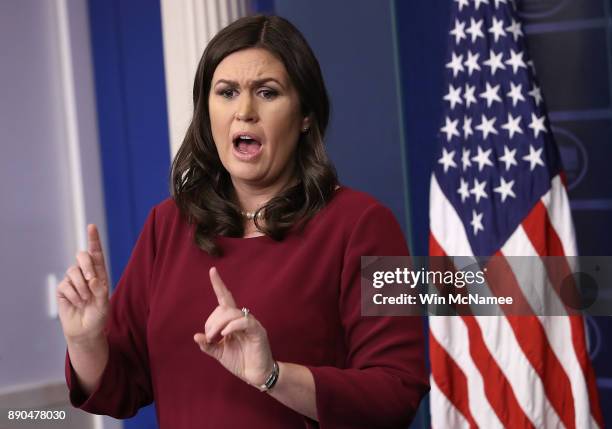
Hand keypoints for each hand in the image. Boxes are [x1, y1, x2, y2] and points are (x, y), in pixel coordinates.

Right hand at [57, 224, 109, 344]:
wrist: (86, 331)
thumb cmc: (99, 316)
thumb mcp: (104, 304)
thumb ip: (101, 290)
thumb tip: (91, 278)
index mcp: (100, 273)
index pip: (96, 253)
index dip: (93, 239)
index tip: (91, 226)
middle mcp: (86, 274)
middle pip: (82, 256)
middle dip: (86, 265)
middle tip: (91, 280)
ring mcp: (73, 281)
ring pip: (73, 271)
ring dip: (80, 287)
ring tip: (85, 300)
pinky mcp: (62, 289)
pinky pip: (65, 285)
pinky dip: (73, 295)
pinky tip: (77, 303)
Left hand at [193, 267, 274, 387]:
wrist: (256, 375)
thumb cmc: (240, 361)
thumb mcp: (219, 353)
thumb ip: (208, 345)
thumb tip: (195, 336)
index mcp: (233, 321)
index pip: (225, 299)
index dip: (219, 285)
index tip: (212, 270)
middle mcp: (242, 319)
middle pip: (224, 307)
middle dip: (212, 321)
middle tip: (209, 337)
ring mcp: (251, 324)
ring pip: (232, 313)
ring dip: (218, 324)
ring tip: (214, 338)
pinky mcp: (258, 331)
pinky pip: (244, 321)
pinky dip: (232, 326)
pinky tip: (225, 335)